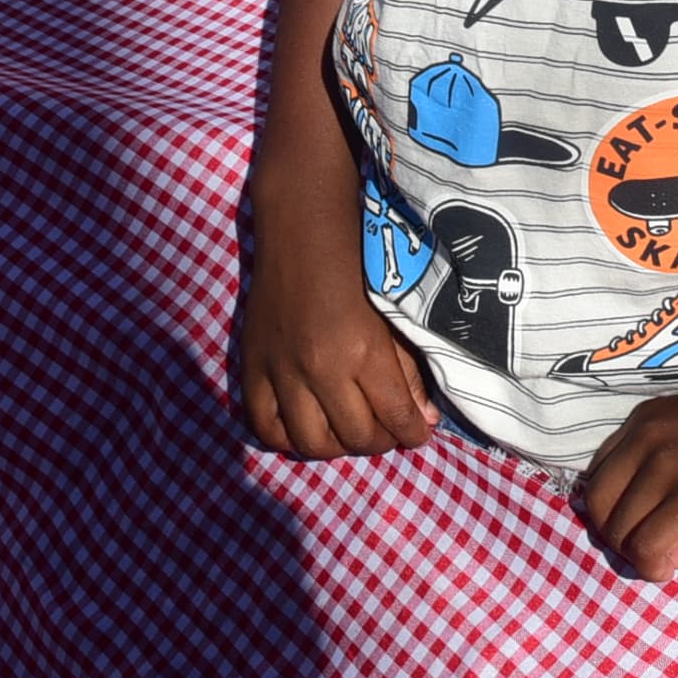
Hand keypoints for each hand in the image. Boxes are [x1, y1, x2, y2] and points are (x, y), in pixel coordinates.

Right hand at [233, 213, 442, 459]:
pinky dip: (288, 437)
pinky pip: (266, 427)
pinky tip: (307, 426)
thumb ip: (409, 371)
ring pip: (311, 443)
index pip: (395, 419)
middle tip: (385, 429)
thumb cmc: (358, 268)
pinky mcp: (253, 367)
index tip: (417, 434)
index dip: (413, 434)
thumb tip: (425, 420)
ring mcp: (282, 371)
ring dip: (337, 446)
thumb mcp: (392, 317)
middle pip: (355, 438)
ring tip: (348, 430)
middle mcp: (321, 368)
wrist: (303, 231)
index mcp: (364, 352)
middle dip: (380, 441)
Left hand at [575, 379, 677, 581]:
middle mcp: (644, 441)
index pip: (599, 475)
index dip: (616, 510)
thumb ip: (665, 457)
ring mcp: (663, 469)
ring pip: (618, 531)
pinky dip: (656, 566)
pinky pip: (645, 547)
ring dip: (643, 556)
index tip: (647, 523)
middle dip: (620, 537)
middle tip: (659, 547)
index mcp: (644, 422)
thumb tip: (651, 507)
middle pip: (599, 504)